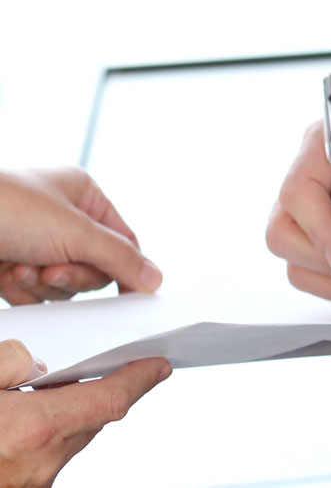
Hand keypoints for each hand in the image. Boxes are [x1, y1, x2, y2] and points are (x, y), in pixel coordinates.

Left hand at [0, 169, 161, 304]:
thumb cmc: (5, 209)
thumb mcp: (74, 231)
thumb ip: (119, 257)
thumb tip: (155, 279)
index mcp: (82, 196)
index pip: (122, 240)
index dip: (125, 267)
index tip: (131, 295)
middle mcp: (61, 219)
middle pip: (93, 268)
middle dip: (69, 275)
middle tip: (51, 270)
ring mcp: (34, 245)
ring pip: (63, 286)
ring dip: (42, 284)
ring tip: (19, 268)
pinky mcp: (10, 268)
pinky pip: (34, 295)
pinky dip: (21, 290)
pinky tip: (5, 275)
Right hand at [0, 339, 168, 487]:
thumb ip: (10, 362)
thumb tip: (36, 365)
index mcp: (35, 428)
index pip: (111, 399)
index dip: (139, 379)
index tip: (159, 366)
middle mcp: (41, 461)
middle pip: (91, 419)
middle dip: (94, 393)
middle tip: (89, 370)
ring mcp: (33, 483)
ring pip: (68, 440)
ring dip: (64, 417)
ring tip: (37, 396)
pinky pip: (47, 458)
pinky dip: (44, 439)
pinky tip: (20, 427)